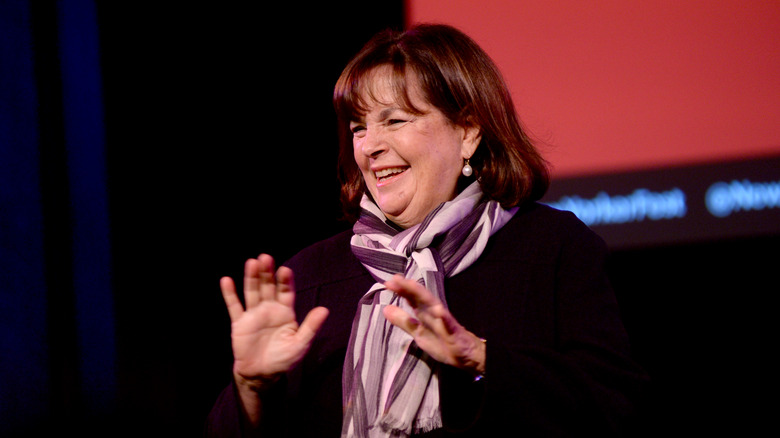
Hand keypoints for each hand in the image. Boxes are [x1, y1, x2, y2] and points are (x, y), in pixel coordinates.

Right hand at [220, 254, 328, 390]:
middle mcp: (269, 309)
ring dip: (251, 278)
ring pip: (252, 292)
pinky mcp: (239, 323)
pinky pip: (234, 306)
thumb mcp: (300, 344)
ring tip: (251, 262)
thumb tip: (325, 309)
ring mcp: (254, 314)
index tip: (285, 270)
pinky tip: (226, 280)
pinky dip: (230, 294)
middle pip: (268, 287)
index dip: (285, 281)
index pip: (285, 292)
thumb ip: (311, 327)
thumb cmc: (283, 359)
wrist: (261, 375)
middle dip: (267, 273)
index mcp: (285, 312)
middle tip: (266, 258)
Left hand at [382, 275, 485, 375]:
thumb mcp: (418, 333)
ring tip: (411, 285)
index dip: (401, 290)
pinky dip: (443, 317)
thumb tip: (385, 309)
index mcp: (425, 314)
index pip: (412, 299)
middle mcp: (434, 313)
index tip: (388, 282)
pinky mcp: (454, 331)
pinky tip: (438, 310)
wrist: (467, 357)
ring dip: (422, 295)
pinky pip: (449, 323)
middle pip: (420, 298)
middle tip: (395, 279)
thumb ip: (403, 321)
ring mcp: (444, 321)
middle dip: (408, 288)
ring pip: (433, 305)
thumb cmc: (442, 343)